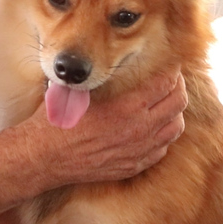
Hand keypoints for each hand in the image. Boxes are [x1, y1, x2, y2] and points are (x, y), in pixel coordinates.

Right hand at [25, 69, 185, 184]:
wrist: (44, 158)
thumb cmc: (57, 121)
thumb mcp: (77, 90)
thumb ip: (95, 75)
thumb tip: (99, 58)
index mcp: (127, 107)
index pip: (165, 83)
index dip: (171, 70)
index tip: (170, 64)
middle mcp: (139, 130)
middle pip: (177, 103)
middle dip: (178, 87)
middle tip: (172, 80)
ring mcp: (139, 151)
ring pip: (175, 128)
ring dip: (174, 112)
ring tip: (166, 103)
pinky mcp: (133, 166)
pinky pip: (162, 149)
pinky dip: (163, 135)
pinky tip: (154, 128)